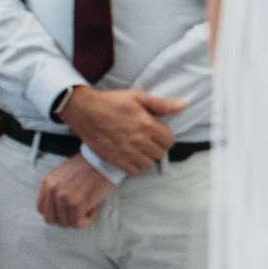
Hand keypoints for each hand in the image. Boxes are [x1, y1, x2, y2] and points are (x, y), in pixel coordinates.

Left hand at [37, 155, 114, 228]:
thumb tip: (58, 205)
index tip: (67, 210)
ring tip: (88, 208)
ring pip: (64, 223)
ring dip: (78, 219)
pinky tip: (93, 209)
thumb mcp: (64, 172)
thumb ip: (56, 187)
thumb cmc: (89, 165)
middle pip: (51, 219)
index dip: (55, 213)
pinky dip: (86, 220)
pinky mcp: (77, 203)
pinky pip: (77, 223)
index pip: (42, 208)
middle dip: (65, 219)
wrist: (104, 159)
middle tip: (78, 212)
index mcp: (48, 181)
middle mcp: (53, 189)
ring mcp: (63, 197)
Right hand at [59, 86, 185, 174]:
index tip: (158, 132)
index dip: (166, 136)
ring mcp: (126, 152)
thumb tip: (183, 106)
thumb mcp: (138, 97)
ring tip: (140, 148)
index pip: (169, 141)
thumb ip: (162, 104)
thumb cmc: (111, 102)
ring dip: (147, 157)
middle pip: (160, 153)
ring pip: (148, 164)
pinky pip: (134, 171)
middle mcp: (138, 141)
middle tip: (149, 140)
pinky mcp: (114, 159)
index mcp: (147, 125)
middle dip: (158, 146)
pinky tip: (131, 156)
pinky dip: (135, 165)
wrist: (84, 110)